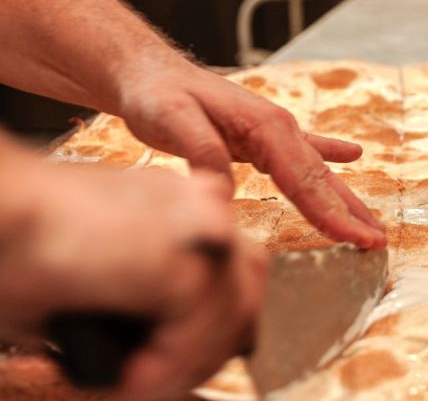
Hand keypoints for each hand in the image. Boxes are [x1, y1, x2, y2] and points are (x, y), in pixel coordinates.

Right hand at [0, 160, 265, 400]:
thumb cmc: (19, 240)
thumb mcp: (98, 266)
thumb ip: (142, 295)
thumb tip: (159, 347)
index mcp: (185, 204)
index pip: (235, 268)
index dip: (214, 321)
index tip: (177, 358)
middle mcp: (204, 208)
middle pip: (246, 292)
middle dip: (211, 346)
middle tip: (159, 380)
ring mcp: (202, 230)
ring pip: (230, 319)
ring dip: (187, 365)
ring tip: (138, 386)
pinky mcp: (186, 261)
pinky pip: (196, 336)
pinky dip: (167, 371)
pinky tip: (131, 384)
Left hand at [117, 60, 385, 249]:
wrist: (148, 71)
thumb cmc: (158, 94)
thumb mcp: (174, 121)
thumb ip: (205, 153)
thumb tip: (225, 192)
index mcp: (266, 128)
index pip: (304, 180)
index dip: (331, 213)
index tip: (355, 238)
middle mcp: (278, 129)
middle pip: (320, 180)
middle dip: (351, 213)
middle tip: (377, 242)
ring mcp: (274, 131)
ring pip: (317, 171)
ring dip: (346, 197)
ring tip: (371, 222)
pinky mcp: (261, 136)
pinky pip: (305, 150)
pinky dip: (331, 154)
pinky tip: (352, 155)